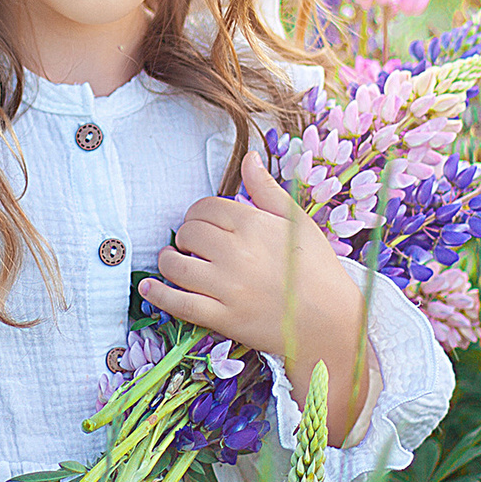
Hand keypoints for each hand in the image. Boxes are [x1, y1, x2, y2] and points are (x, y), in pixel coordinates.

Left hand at [141, 150, 371, 440]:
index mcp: (253, 224)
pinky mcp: (222, 317)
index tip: (203, 223)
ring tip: (173, 261)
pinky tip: (149, 287)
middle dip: (184, 236)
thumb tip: (248, 158)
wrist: (330, 322)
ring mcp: (226, 287)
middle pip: (187, 233)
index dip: (199, 214)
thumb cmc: (317, 270)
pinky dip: (159, 294)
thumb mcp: (297, 221)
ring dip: (168, 261)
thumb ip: (266, 190)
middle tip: (192, 244)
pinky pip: (179, 303)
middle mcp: (235, 252)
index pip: (205, 208)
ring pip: (176, 266)